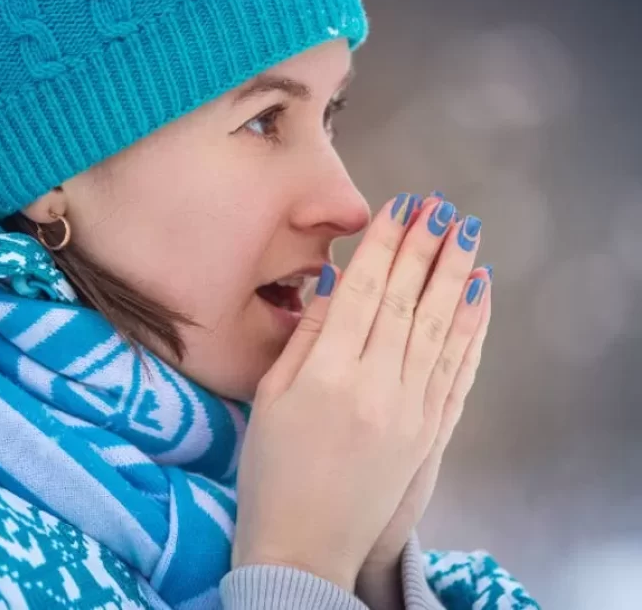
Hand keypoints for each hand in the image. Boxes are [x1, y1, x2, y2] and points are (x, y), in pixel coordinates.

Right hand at [232, 192, 486, 591]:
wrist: (305, 544)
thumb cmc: (273, 468)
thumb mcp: (271, 395)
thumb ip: (307, 336)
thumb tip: (337, 282)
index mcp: (328, 374)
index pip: (364, 291)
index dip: (384, 244)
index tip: (401, 206)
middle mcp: (376, 386)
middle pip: (406, 300)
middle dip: (425, 247)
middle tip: (441, 206)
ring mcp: (410, 410)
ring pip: (439, 328)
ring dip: (455, 275)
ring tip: (467, 233)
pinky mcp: (430, 432)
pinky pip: (457, 369)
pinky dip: (471, 328)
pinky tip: (478, 295)